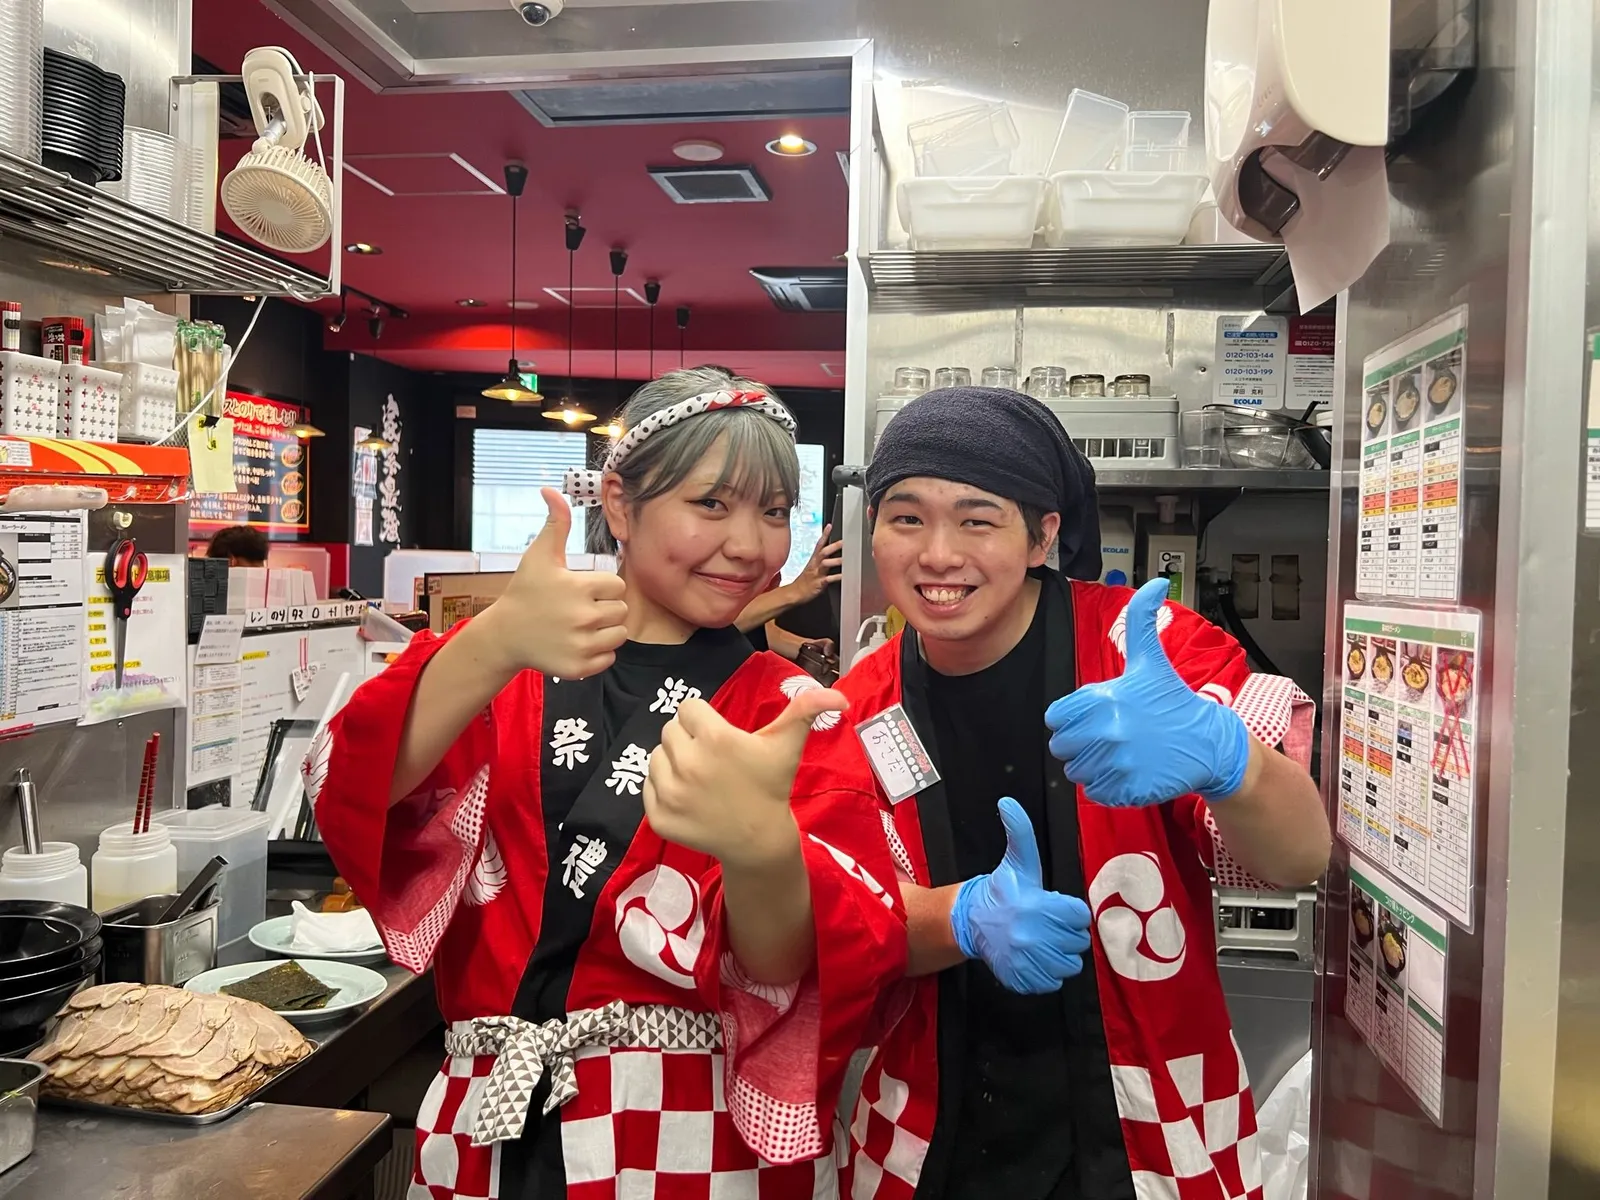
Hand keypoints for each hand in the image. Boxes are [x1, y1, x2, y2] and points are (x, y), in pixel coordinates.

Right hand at [481, 488, 627, 678]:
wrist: (504, 635)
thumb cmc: (525, 592)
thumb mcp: (539, 555)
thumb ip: (555, 523)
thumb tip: (552, 490)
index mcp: (580, 588)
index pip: (617, 586)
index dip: (602, 587)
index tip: (581, 590)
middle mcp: (584, 618)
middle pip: (621, 611)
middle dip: (605, 609)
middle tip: (578, 609)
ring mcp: (582, 645)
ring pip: (619, 635)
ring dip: (605, 631)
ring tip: (580, 626)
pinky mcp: (580, 668)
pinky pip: (609, 659)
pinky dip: (598, 654)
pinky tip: (577, 643)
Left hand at [643, 687, 847, 869]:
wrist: (759, 840)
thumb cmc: (771, 786)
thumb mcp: (788, 745)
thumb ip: (807, 711)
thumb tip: (839, 698)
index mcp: (715, 739)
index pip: (688, 708)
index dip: (705, 719)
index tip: (721, 737)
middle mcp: (687, 763)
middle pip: (670, 730)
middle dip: (689, 739)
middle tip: (712, 758)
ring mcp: (670, 793)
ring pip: (656, 757)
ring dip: (674, 762)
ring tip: (701, 777)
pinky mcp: (658, 817)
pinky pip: (648, 786)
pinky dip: (663, 789)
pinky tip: (690, 797)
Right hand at [789, 525, 842, 602]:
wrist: (794, 593)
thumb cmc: (805, 581)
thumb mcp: (812, 567)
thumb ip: (822, 560)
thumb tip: (830, 553)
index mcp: (813, 560)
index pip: (819, 544)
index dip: (824, 535)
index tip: (830, 526)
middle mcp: (815, 565)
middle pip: (824, 551)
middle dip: (834, 546)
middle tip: (845, 541)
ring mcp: (816, 573)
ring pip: (826, 563)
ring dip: (837, 561)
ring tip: (848, 559)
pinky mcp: (819, 583)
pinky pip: (829, 579)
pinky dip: (837, 577)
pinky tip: (845, 575)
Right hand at [949, 798, 1090, 993]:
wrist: (971, 921)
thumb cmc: (1003, 891)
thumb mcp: (1017, 860)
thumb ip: (1020, 832)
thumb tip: (1008, 802)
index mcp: (1038, 906)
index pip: (1080, 916)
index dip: (1069, 912)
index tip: (1053, 908)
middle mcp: (1033, 935)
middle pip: (1077, 942)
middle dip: (1065, 933)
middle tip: (1046, 925)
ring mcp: (1028, 960)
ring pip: (1069, 965)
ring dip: (1059, 955)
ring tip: (1042, 941)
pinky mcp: (1023, 979)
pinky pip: (1053, 982)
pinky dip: (1046, 973)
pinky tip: (1034, 958)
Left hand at [1045, 577, 1249, 805]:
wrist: (1209, 744)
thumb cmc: (1173, 701)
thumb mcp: (1152, 661)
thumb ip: (1142, 622)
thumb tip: (1156, 583)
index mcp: (1104, 699)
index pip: (1056, 717)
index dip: (1071, 719)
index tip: (1094, 718)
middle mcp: (1108, 731)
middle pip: (1062, 747)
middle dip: (1079, 744)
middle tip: (1108, 739)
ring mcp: (1118, 763)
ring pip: (1076, 772)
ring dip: (1092, 767)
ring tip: (1119, 755)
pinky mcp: (1127, 790)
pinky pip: (1095, 793)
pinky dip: (1107, 788)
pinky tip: (1128, 773)